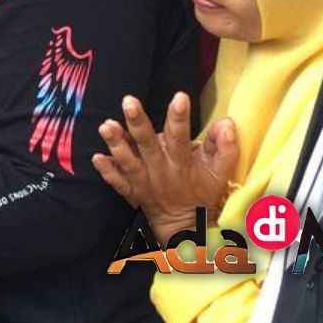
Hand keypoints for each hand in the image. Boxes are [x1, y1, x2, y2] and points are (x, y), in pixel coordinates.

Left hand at [92, 93, 238, 240]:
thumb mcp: (220, 173)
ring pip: (128, 161)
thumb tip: (227, 122)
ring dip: (116, 144)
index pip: (181, 137)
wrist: (183, 224)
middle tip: (129, 102)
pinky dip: (107, 171)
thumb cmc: (202, 192)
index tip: (180, 97)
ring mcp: (143, 182)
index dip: (180, 118)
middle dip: (138, 123)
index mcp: (182, 163)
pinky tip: (96, 157)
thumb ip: (225, 147)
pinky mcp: (131, 191)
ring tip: (106, 125)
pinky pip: (117, 182)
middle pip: (147, 145)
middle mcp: (160, 170)